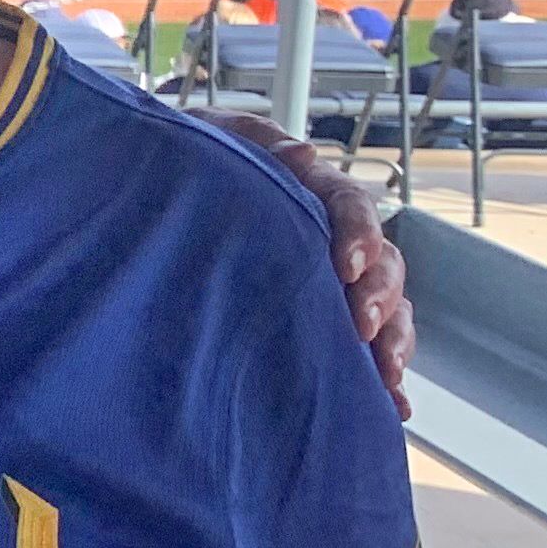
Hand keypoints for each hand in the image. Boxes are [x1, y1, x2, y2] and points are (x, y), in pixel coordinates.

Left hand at [204, 114, 411, 414]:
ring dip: (392, 341)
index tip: (346, 266)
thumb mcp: (211, 140)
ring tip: (386, 375)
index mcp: (312, 192)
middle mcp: (333, 240)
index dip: (359, 234)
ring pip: (386, 310)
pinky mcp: (321, 322)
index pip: (351, 207)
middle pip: (382, 264)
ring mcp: (332, 285)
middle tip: (363, 326)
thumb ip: (253, 138)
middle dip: (380, 296)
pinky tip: (393, 409)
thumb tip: (302, 155)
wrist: (153, 201)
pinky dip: (382, 379)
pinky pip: (363, 352)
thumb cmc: (189, 166)